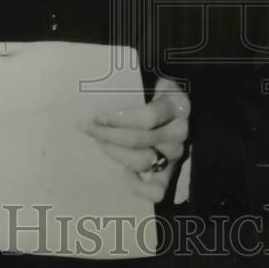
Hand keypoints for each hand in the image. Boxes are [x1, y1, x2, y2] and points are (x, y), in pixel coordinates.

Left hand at [82, 77, 189, 202]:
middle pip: (139, 140)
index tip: (96, 115)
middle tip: (87, 127)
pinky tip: (125, 173)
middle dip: (108, 135)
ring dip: (115, 154)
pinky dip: (138, 186)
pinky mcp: (172, 171)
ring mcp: (177, 153)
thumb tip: (96, 84)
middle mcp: (180, 131)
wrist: (176, 102)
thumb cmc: (155, 88)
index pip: (147, 117)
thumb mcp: (151, 77)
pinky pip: (158, 190)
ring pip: (143, 162)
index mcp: (176, 105)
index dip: (119, 119)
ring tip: (99, 143)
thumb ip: (134, 81)